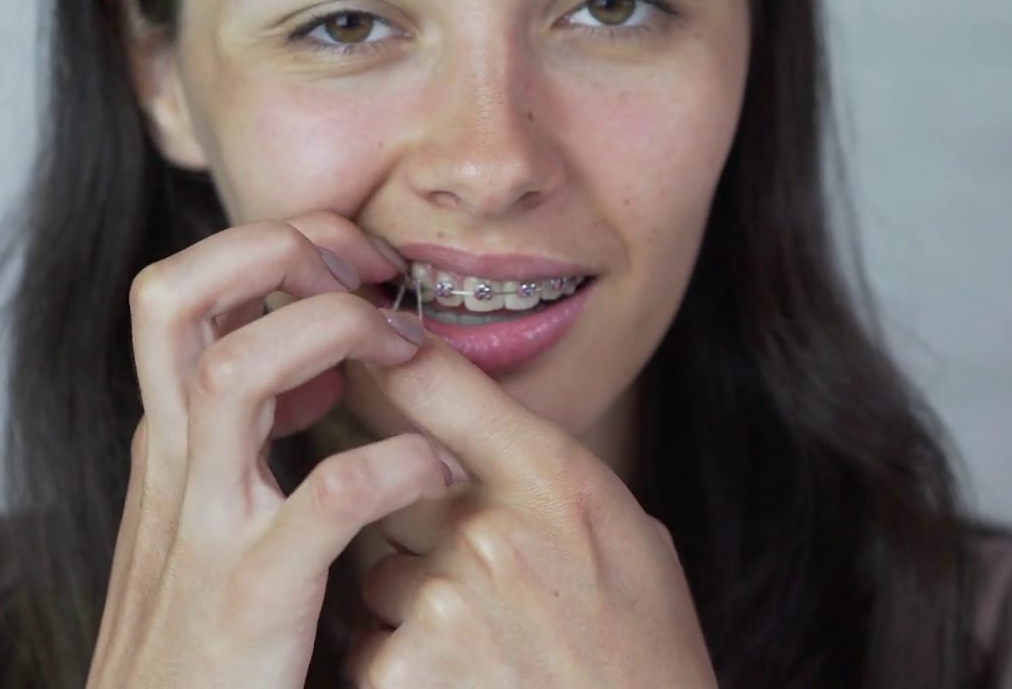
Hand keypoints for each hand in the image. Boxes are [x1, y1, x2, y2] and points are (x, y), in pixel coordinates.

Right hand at [86, 213, 458, 688]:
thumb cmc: (203, 648)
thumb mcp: (210, 527)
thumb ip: (251, 444)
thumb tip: (325, 369)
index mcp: (169, 444)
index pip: (184, 292)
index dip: (270, 248)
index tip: (357, 268)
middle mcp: (172, 468)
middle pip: (172, 297)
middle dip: (274, 250)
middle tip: (370, 274)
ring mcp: (204, 531)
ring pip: (235, 371)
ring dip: (332, 333)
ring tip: (409, 351)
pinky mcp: (252, 600)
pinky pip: (327, 499)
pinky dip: (393, 465)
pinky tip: (438, 472)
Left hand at [344, 334, 717, 688]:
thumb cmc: (644, 652)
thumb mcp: (631, 534)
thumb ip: (548, 474)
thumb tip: (478, 424)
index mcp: (552, 478)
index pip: (437, 379)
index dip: (395, 362)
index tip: (376, 354)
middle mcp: (489, 529)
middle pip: (394, 482)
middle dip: (422, 523)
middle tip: (481, 572)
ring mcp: (440, 602)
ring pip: (378, 572)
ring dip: (410, 603)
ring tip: (482, 643)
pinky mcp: (400, 672)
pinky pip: (367, 644)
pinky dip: (402, 667)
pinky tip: (463, 683)